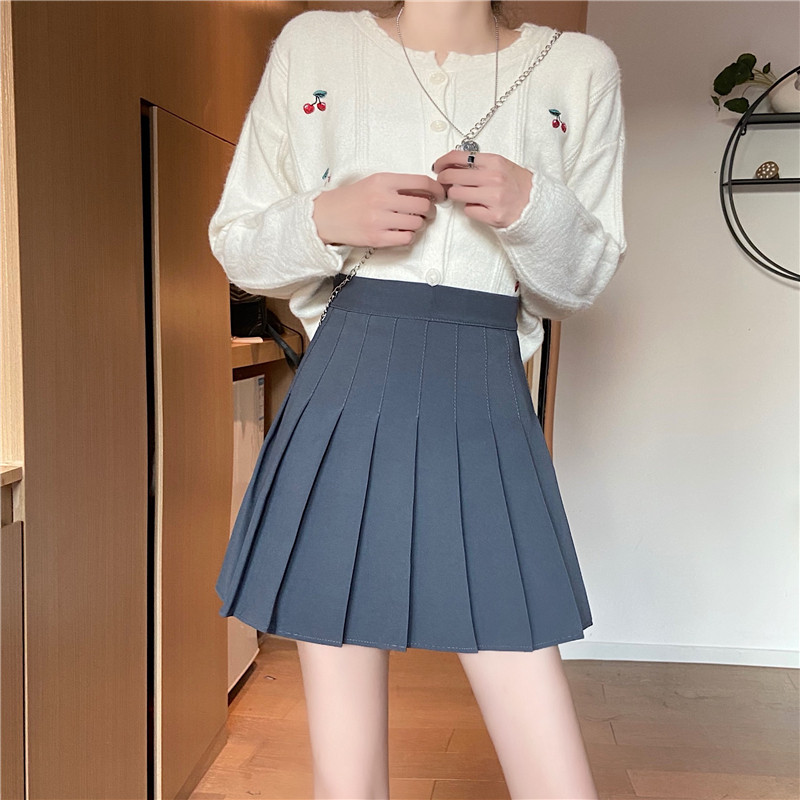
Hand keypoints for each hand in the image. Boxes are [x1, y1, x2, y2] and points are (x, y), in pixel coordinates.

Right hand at [312, 172, 445, 248]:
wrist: (326, 216)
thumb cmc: (351, 199)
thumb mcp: (374, 182)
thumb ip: (398, 185)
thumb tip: (426, 192)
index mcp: (383, 181)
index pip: (421, 182)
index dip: (436, 190)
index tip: (439, 195)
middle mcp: (382, 199)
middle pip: (422, 205)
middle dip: (429, 210)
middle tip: (425, 212)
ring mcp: (380, 220)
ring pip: (416, 223)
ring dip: (418, 224)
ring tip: (409, 222)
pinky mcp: (377, 238)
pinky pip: (406, 238)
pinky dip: (408, 236)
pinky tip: (401, 232)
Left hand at [432, 149, 532, 228]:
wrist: (537, 206)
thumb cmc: (518, 185)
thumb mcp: (502, 166)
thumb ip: (480, 164)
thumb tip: (453, 164)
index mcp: (494, 161)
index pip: (458, 157)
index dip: (443, 161)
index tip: (438, 166)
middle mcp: (493, 178)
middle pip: (452, 176)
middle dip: (443, 179)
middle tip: (443, 182)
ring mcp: (493, 198)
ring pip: (456, 194)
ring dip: (456, 195)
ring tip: (464, 195)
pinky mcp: (492, 216)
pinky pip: (468, 211)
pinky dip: (471, 209)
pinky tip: (480, 207)